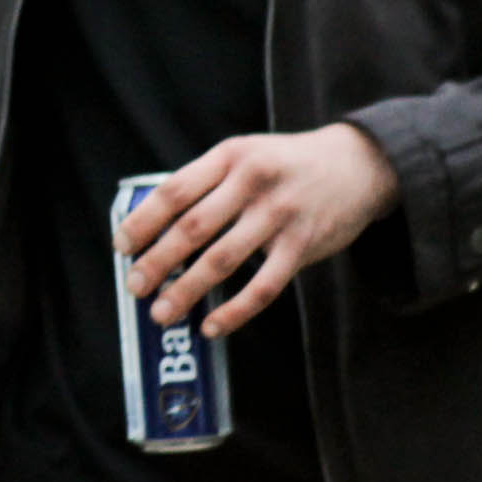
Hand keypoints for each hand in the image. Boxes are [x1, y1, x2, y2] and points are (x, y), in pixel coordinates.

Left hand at [114, 124, 399, 339]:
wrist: (359, 163)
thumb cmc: (286, 164)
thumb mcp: (246, 154)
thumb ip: (208, 182)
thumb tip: (156, 228)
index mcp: (230, 157)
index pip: (174, 191)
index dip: (143, 221)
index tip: (121, 246)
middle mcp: (252, 183)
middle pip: (192, 228)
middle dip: (157, 262)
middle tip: (134, 287)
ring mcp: (279, 214)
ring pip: (223, 260)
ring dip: (187, 291)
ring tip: (162, 313)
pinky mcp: (303, 244)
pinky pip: (263, 286)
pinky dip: (235, 311)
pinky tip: (211, 327)